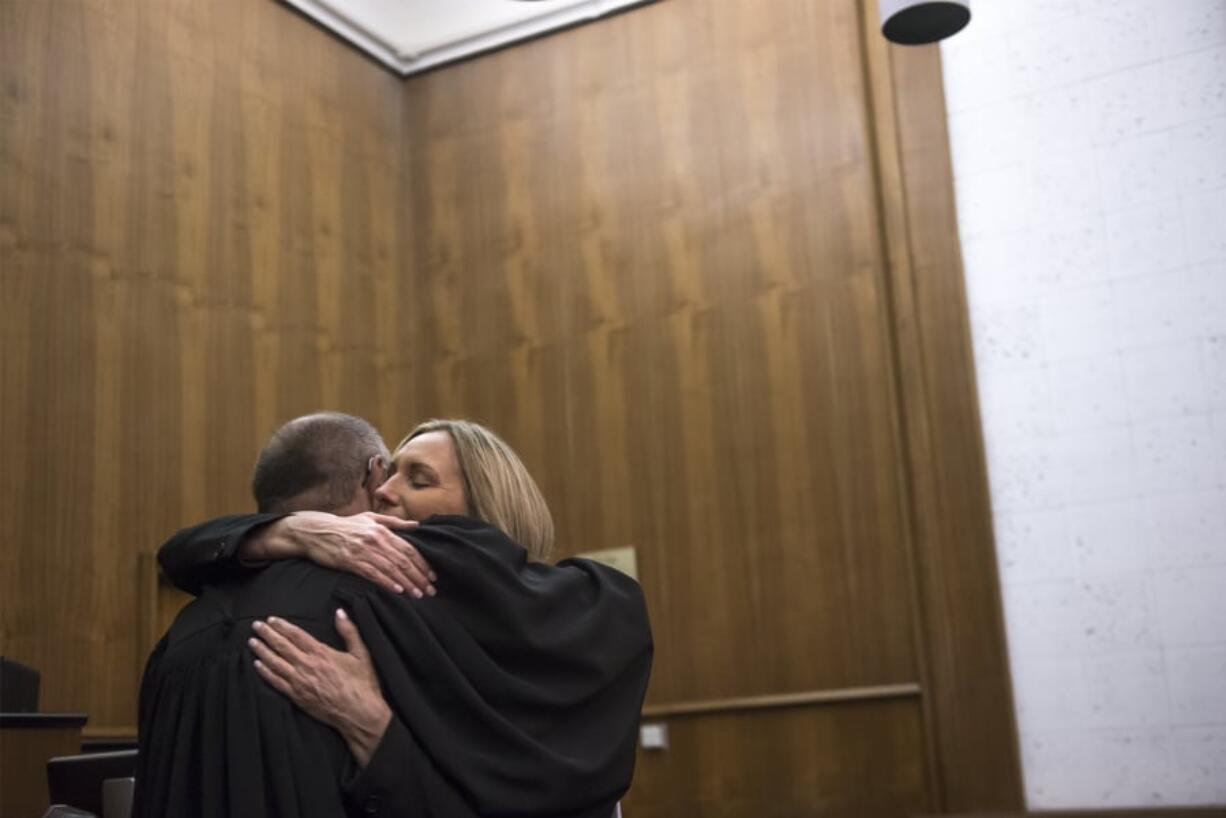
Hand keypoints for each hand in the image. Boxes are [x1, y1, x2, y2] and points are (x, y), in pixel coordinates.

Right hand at [244, 511, 436, 596]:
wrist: (315, 531)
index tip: (433, 576)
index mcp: (381, 530)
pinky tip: (397, 590)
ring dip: (406, 582)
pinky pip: (372, 573)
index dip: (422, 563)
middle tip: (431, 590)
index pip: (408, 549)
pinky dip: (386, 582)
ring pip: (390, 568)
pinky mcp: (350, 561)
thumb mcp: (370, 518)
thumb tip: (416, 525)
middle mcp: (375, 539)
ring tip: (418, 594)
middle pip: (402, 560)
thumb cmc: (345, 525)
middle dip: (419, 576)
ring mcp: (362, 550)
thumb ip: (394, 523)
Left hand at [250, 610, 390, 766]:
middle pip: (282, 646)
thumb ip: (349, 631)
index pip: (297, 635)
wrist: (359, 713)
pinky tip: (257, 665)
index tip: (272, 620)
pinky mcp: (297, 696)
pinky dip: (265, 672)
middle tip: (256, 625)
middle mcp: (307, 665)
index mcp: (322, 653)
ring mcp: (300, 682)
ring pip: (275, 663)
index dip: (283, 626)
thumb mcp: (361, 654)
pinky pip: (276, 682)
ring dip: (262, 651)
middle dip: (267, 634)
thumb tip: (340, 612)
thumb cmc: (362, 684)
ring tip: (252, 642)